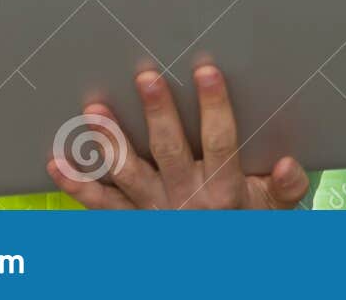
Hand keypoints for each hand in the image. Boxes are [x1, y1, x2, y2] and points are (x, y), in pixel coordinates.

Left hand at [48, 65, 308, 209]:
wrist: (220, 275)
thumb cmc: (247, 229)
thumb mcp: (276, 212)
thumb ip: (288, 188)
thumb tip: (287, 163)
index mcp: (224, 190)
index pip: (220, 141)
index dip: (214, 106)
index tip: (205, 70)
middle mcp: (186, 199)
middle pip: (169, 150)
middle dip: (158, 113)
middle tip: (146, 77)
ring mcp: (153, 212)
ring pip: (128, 174)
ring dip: (110, 142)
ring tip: (95, 111)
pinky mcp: (130, 224)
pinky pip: (100, 207)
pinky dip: (78, 186)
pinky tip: (57, 163)